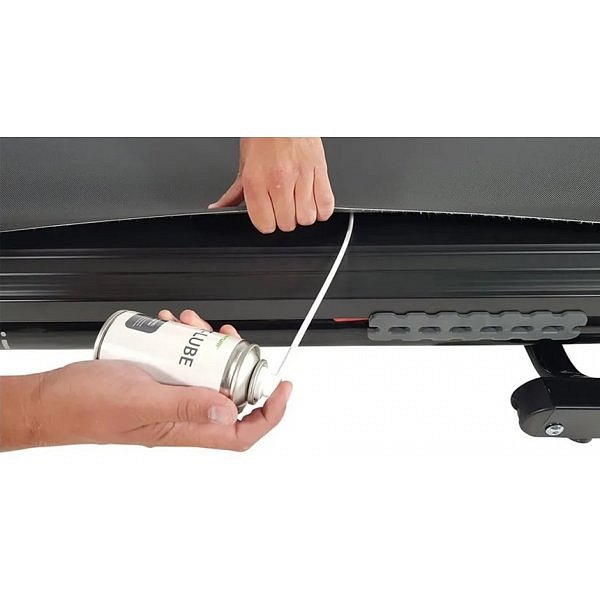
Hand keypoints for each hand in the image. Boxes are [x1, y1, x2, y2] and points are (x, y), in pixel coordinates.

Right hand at [0, 310, 290, 451]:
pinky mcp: (156, 381)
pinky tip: (170, 325)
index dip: (270, 413)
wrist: (52, 398)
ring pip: (206, 373)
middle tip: (228, 339)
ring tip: (191, 324)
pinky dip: (182, 342)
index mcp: (184, 430)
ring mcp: (169, 398)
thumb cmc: (86, 408)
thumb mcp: (141, 403)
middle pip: (229, 395)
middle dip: (236, 364)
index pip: (242, 433)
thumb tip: (230, 411)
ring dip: (206, 346)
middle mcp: (181, 417)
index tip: (283, 386)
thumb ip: (186, 407)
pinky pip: (182, 362)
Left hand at [209, 137, 334, 232]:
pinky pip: (326, 204)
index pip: (265, 225)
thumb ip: (234, 193)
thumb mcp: (243, 165)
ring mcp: (301, 177)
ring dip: (304, 215)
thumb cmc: (262, 135)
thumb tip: (219, 209)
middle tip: (284, 206)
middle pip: (288, 224)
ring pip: (307, 218)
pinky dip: (322, 209)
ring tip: (299, 203)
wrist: (282, 112)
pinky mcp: (320, 171)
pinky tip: (314, 201)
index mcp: (256, 181)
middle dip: (286, 219)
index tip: (269, 215)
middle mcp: (279, 181)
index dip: (267, 223)